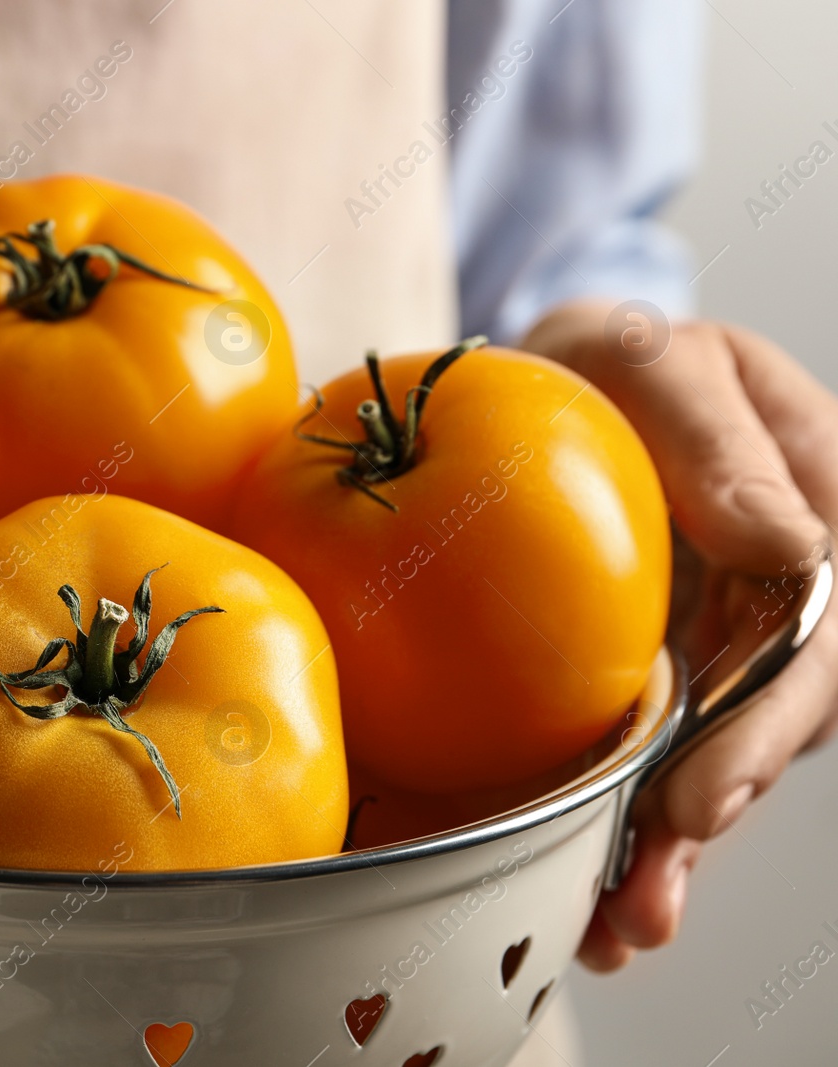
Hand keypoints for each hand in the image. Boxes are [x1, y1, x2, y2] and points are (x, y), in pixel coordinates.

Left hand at [521, 300, 837, 970]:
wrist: (549, 381)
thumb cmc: (611, 362)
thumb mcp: (659, 360)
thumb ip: (718, 438)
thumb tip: (791, 544)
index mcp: (810, 525)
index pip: (810, 644)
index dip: (763, 730)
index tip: (703, 797)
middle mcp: (780, 602)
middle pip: (766, 728)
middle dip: (706, 817)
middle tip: (646, 895)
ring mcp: (721, 646)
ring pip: (712, 761)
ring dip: (666, 853)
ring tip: (613, 928)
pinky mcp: (657, 676)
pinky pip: (656, 757)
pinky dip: (623, 829)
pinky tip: (590, 899)